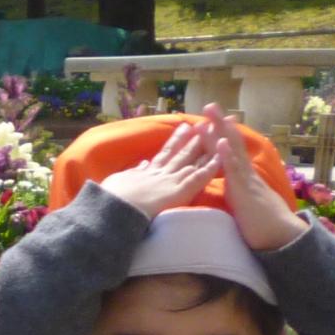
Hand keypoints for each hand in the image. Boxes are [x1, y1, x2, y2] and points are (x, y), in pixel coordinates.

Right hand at [102, 113, 226, 219]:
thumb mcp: (120, 180)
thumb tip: (142, 163)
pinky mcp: (181, 191)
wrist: (116, 209)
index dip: (176, 141)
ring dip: (204, 148)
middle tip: (204, 125)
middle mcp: (162, 172)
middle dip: (192, 139)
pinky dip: (210, 168)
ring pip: (192, 161)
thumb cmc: (113, 198)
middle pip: (181, 153)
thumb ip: (134, 171)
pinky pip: (200, 178)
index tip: (184, 128)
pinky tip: (221, 158)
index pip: (165, 153)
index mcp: (147, 171)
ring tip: (215, 136)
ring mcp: (172, 180)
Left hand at [214, 118, 307, 251]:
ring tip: (212, 113)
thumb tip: (232, 189)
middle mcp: (245, 174)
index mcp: (243, 178)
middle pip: (232, 144)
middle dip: (219, 125)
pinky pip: (235, 171)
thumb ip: (239, 193)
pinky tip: (221, 141)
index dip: (221, 136)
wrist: (281, 238)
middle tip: (209, 105)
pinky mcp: (245, 191)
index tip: (213, 119)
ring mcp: (246, 180)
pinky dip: (227, 155)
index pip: (230, 153)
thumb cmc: (262, 226)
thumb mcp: (246, 204)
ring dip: (221, 131)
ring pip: (232, 151)